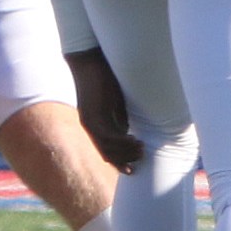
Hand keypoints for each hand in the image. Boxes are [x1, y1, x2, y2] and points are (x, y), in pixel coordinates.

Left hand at [65, 48, 143, 173]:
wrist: (89, 60)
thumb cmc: (105, 78)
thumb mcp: (116, 102)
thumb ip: (120, 117)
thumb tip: (129, 130)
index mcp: (95, 125)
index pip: (106, 151)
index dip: (120, 162)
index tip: (133, 170)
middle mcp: (90, 126)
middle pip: (107, 154)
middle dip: (125, 160)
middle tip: (142, 158)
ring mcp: (89, 122)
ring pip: (107, 148)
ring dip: (125, 152)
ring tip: (142, 149)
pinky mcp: (91, 115)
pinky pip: (107, 136)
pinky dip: (121, 142)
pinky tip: (134, 140)